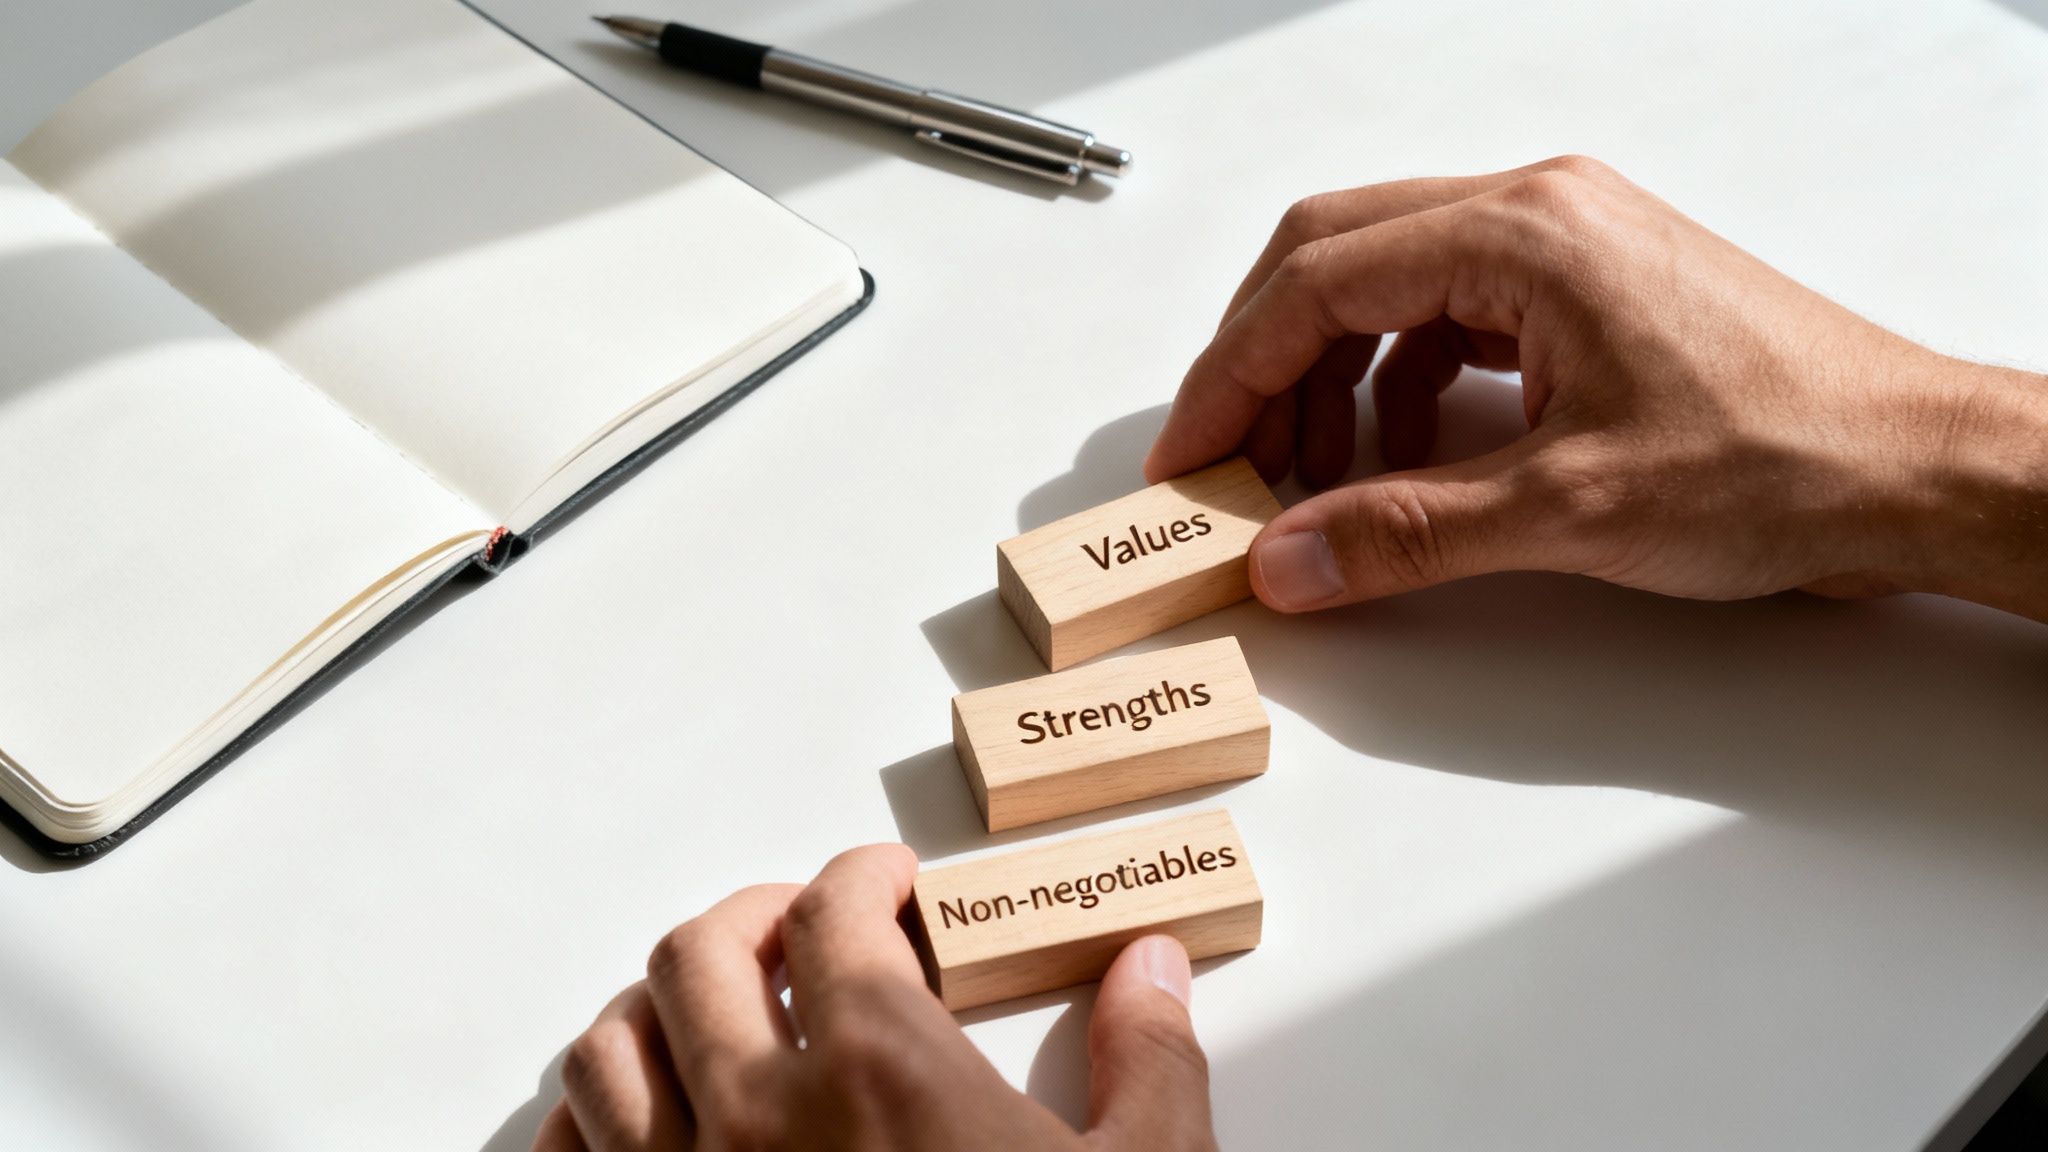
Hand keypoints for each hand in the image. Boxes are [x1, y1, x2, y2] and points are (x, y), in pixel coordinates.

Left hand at [532, 844, 1218, 1151]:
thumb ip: (1151, 1061)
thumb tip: (1153, 970)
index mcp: (879, 1067)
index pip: (834, 909)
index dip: (863, 875)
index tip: (886, 883)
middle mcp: (758, 1114)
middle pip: (699, 951)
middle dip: (754, 916)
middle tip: (803, 926)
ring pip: (610, 1048)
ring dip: (657, 1008)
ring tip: (713, 1011)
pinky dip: (587, 1119)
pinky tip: (639, 1118)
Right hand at [1146, 156, 2047, 621]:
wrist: (1917, 471)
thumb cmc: (1787, 460)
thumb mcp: (1568, 511)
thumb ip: (1404, 533)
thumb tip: (1286, 558)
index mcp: (1524, 232)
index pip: (1319, 281)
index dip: (1230, 375)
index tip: (1188, 456)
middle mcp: (1537, 215)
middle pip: (1335, 260)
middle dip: (1263, 367)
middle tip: (1224, 464)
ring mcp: (1564, 249)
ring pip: (1386, 289)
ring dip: (1328, 383)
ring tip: (1311, 484)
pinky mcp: (1586, 296)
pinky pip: (1448, 320)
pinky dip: (1397, 389)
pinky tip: (1398, 460)